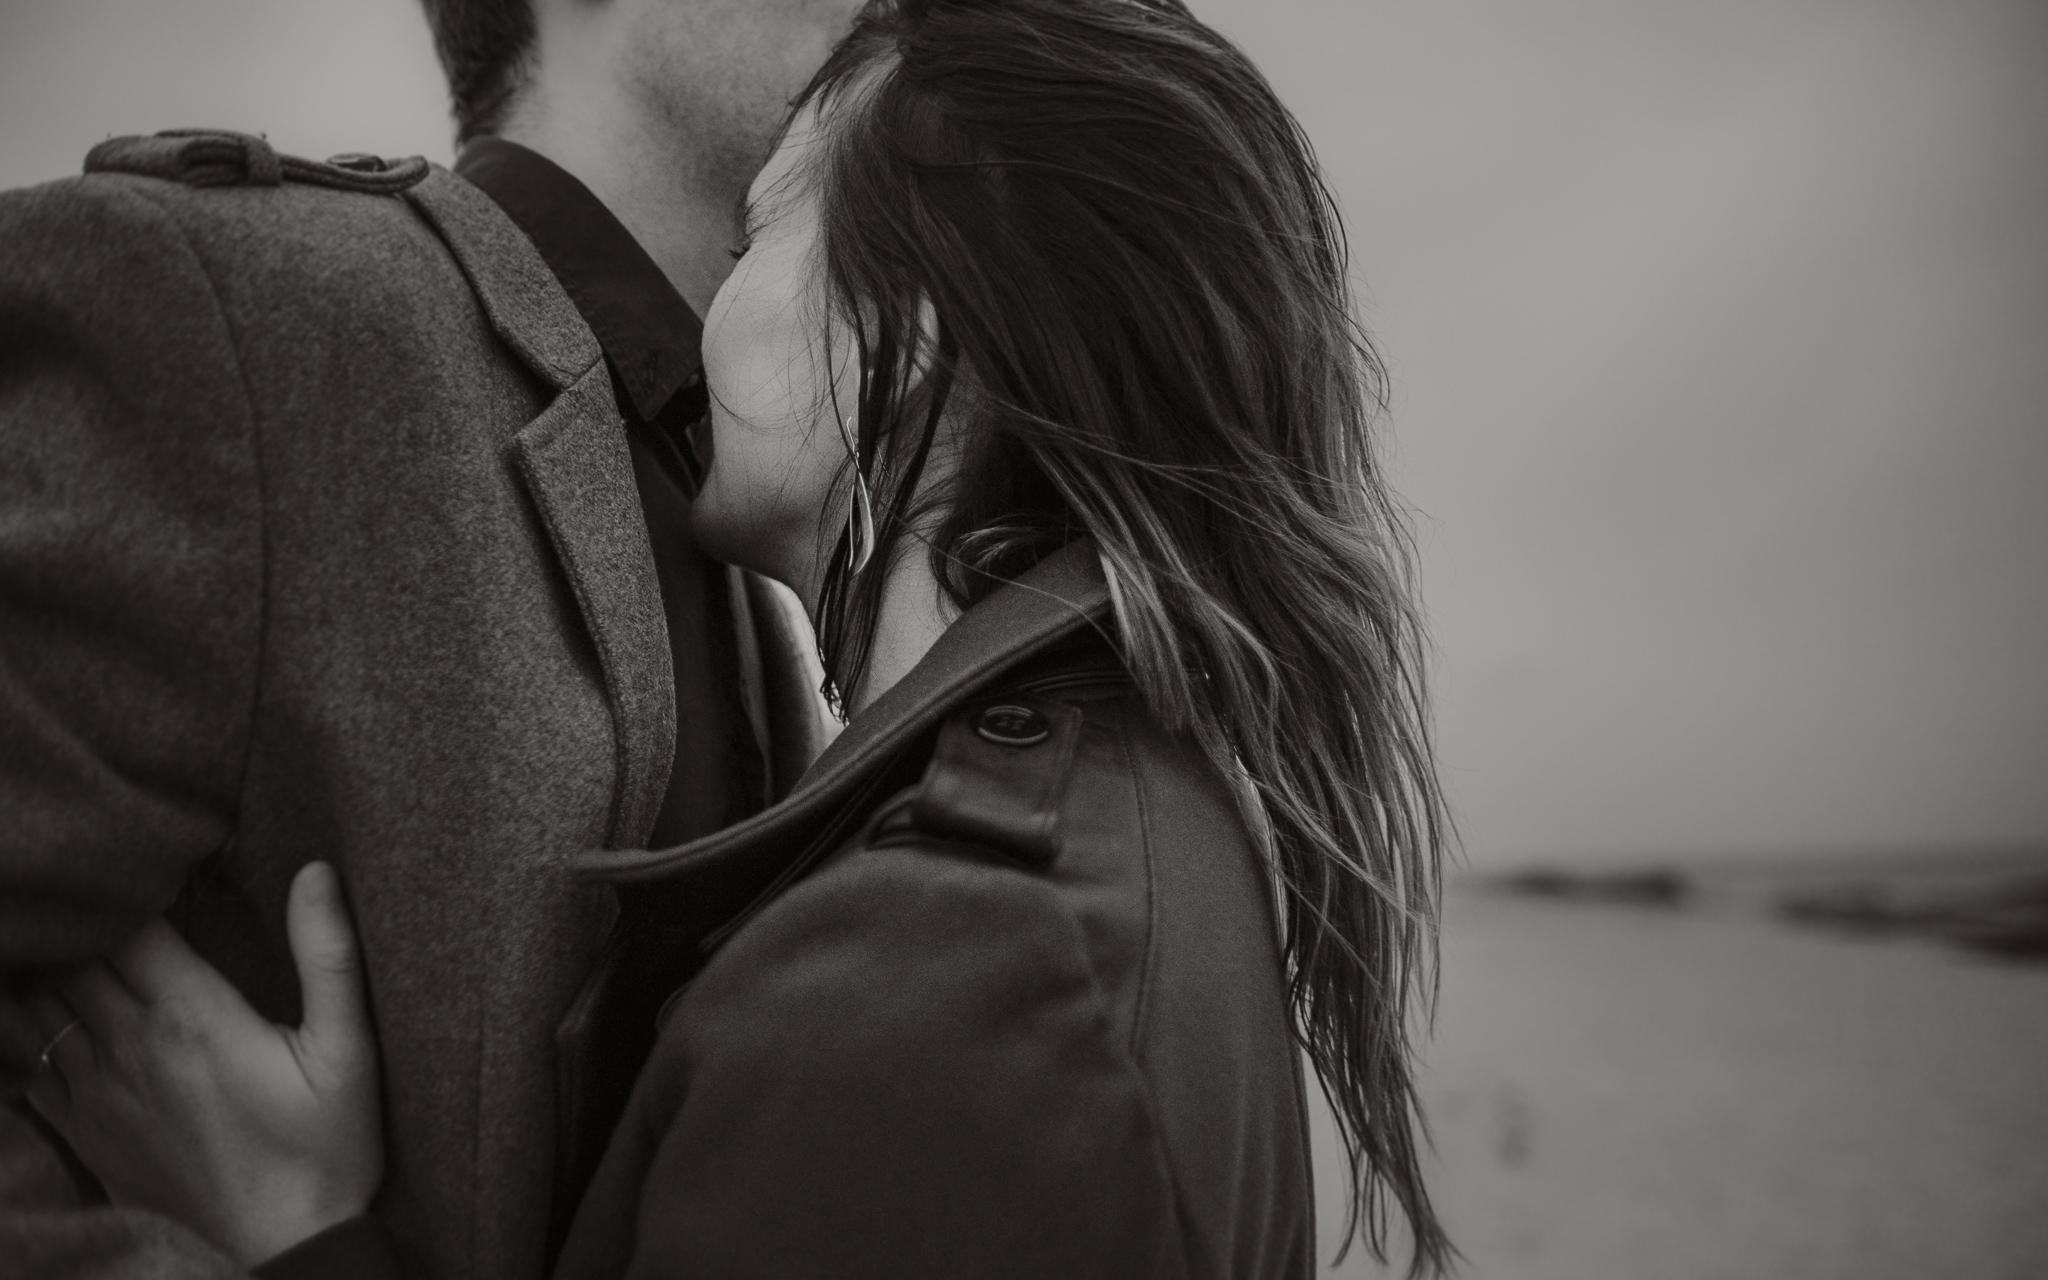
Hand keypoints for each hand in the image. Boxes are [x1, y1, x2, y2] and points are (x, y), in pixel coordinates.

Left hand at [24, 862, 383, 1266]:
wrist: (282, 1252)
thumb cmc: (324, 1150)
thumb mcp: (347, 1051)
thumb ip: (329, 956)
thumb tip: (316, 872)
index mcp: (191, 1015)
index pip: (128, 924)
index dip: (130, 885)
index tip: (152, 865)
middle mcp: (130, 1047)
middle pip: (72, 959)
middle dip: (83, 922)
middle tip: (105, 895)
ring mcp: (98, 1094)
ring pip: (40, 1007)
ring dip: (51, 971)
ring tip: (74, 944)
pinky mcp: (87, 1133)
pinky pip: (30, 1067)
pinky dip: (31, 1032)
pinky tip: (55, 1017)